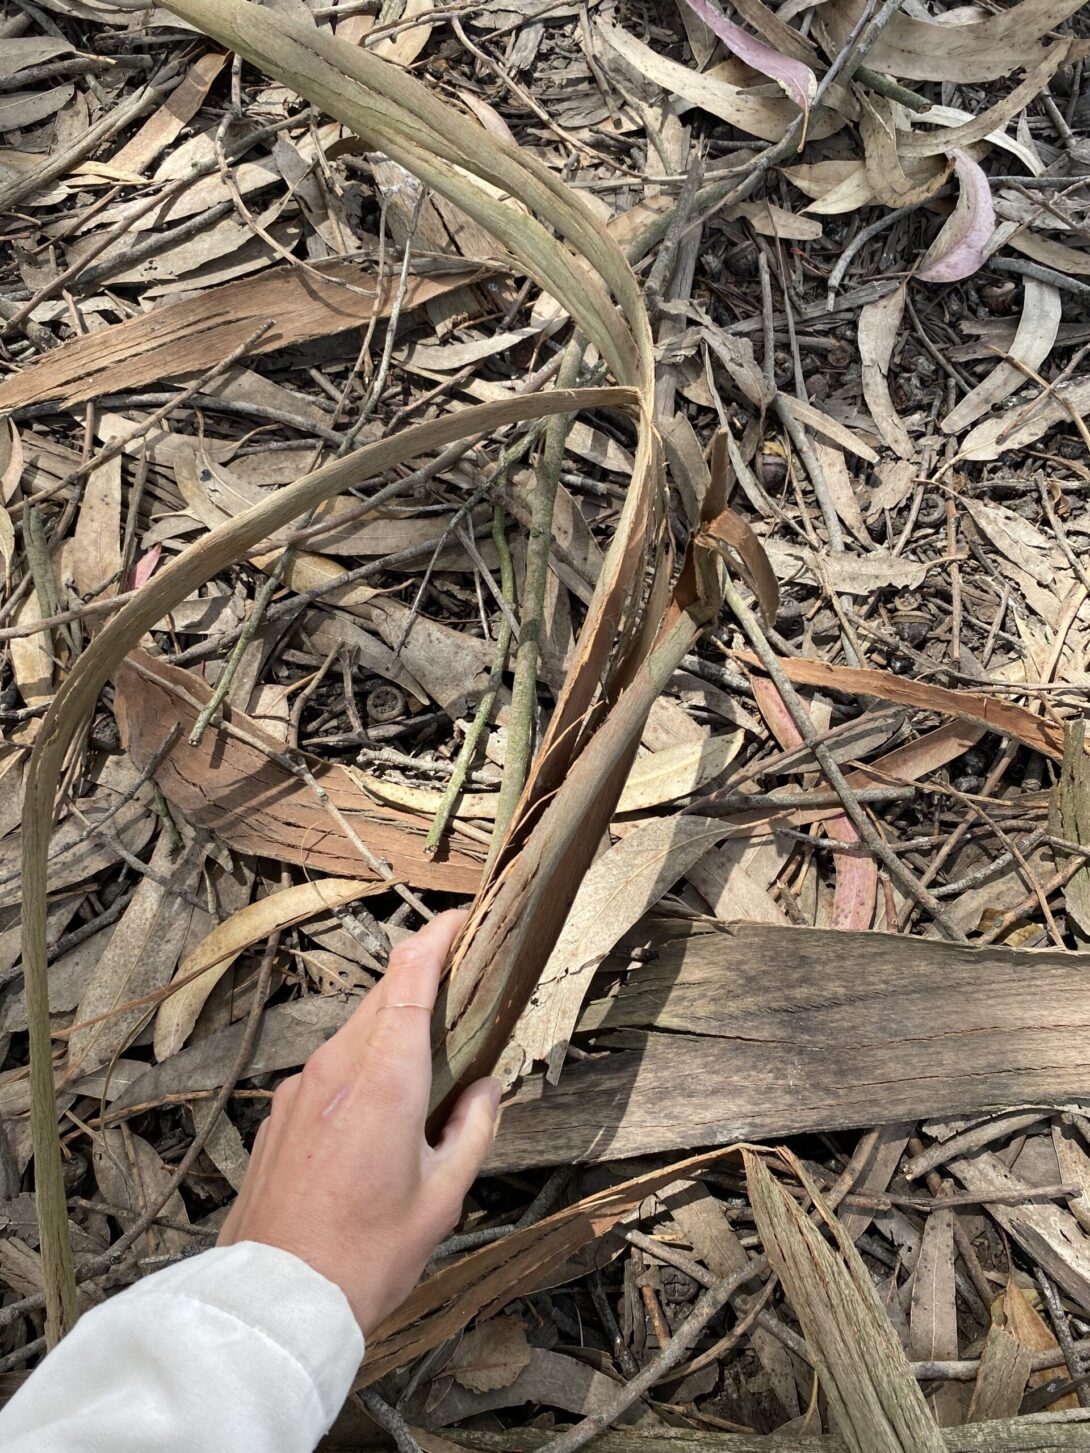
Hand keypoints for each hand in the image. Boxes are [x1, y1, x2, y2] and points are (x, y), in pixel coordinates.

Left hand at [218, 910, 499, 1335]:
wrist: (274, 1301)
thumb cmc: (364, 1256)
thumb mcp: (442, 1199)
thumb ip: (472, 1130)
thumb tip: (485, 1087)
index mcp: (383, 1079)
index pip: (410, 977)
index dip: (438, 936)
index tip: (464, 917)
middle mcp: (335, 1069)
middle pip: (383, 996)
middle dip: (422, 978)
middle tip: (464, 984)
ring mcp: (300, 1090)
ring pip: (354, 1032)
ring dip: (392, 1028)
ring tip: (430, 1055)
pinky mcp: (281, 1114)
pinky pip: (330, 1068)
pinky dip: (362, 1064)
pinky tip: (381, 1106)